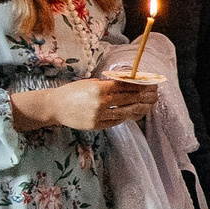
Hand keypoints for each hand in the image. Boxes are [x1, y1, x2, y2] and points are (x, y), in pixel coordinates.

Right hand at [14, 77, 155, 131]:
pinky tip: (134, 113)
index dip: (140, 85)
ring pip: (125, 112)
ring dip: (139, 109)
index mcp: (99, 88)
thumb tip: (128, 82)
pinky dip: (126, 117)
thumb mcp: (90, 83)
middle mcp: (100, 103)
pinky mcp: (97, 126)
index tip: (150, 84)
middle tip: (154, 95)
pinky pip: (116, 121)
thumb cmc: (73, 91)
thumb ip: (108, 84)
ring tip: (148, 105)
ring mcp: (99, 116)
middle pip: (128, 99)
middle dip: (143, 96)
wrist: (55, 107)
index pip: (125, 86)